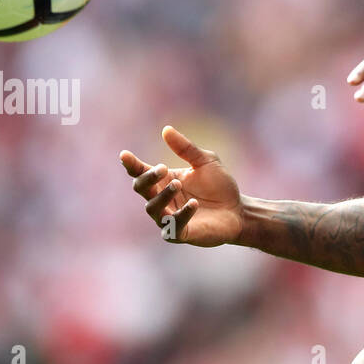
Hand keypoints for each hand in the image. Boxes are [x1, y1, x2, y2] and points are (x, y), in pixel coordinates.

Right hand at [119, 126, 242, 246]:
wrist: (238, 210)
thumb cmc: (220, 186)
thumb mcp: (206, 161)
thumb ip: (186, 148)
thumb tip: (166, 130)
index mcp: (164, 181)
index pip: (141, 172)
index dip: (131, 164)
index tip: (125, 155)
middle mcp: (162, 199)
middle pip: (141, 189)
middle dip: (148, 178)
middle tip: (162, 169)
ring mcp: (168, 218)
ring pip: (153, 208)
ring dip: (163, 195)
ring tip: (178, 184)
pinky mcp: (181, 234)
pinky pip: (173, 226)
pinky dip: (181, 214)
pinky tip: (194, 204)